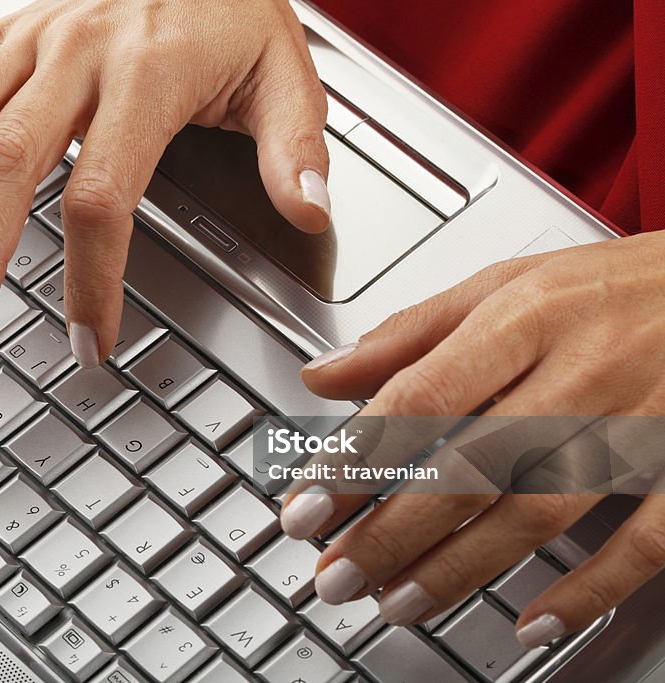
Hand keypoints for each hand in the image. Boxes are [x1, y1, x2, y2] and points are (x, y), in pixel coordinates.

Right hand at [0, 0, 331, 360]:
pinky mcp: (5, 29)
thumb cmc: (237, 9)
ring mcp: (32, 38)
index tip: (86, 340)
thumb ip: (296, 148)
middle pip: (9, 163)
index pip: (105, 197)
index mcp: (148, 74)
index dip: (90, 279)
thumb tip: (309, 212)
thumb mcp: (286, 73)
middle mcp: (77, 53)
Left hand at [283, 231, 664, 646]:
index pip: (421, 397)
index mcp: (525, 317)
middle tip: (337, 574)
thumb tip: (324, 376)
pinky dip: (588, 588)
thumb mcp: (505, 284)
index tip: (306, 504)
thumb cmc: (610, 288)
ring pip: (540, 510)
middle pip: (470, 465)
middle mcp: (582, 369)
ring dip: (461, 566)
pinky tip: (531, 621)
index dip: (356, 459)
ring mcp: (644, 423)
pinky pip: (646, 541)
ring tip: (398, 601)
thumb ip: (411, 334)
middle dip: (392, 530)